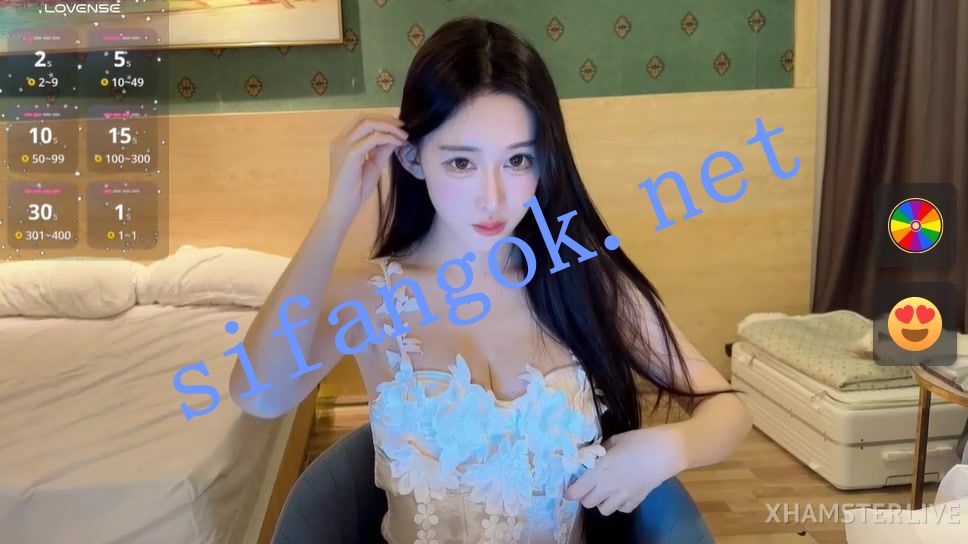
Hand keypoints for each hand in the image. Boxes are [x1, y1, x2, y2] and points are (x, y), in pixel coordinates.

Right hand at [324, 113, 408, 218]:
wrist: (344, 206)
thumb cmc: (356, 189)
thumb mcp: (373, 165)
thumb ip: (381, 150)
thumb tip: (394, 136)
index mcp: (342, 142)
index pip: (361, 121)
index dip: (381, 119)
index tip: (398, 125)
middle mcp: (340, 140)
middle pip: (364, 118)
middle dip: (385, 119)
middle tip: (403, 127)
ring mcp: (343, 145)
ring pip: (368, 124)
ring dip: (388, 127)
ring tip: (403, 135)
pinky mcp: (350, 154)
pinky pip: (372, 139)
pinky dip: (387, 137)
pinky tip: (397, 142)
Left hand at [563, 427, 684, 515]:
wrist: (666, 451)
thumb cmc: (640, 440)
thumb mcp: (615, 439)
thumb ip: (601, 449)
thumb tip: (594, 454)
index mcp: (599, 471)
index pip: (576, 491)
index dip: (570, 492)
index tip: (569, 488)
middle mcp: (608, 487)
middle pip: (587, 503)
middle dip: (585, 496)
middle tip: (588, 486)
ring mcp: (623, 496)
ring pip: (604, 510)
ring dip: (601, 502)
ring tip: (605, 491)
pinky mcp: (637, 500)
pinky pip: (622, 510)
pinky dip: (619, 504)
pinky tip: (622, 493)